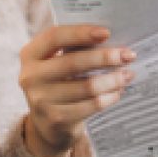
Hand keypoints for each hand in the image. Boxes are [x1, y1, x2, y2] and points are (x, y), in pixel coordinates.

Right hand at [19, 24, 135, 156]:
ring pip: (87, 86)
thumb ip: (73, 48)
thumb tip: (109, 38)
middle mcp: (30, 77)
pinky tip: (118, 92)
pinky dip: (109, 97)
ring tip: (128, 74)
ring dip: (112, 79)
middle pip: (73, 62)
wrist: (47, 124)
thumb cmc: (58, 82)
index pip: (54, 37)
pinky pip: (91, 105)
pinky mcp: (56, 119)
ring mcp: (41, 100)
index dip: (80, 33)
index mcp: (30, 55)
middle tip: (128, 55)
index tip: (106, 33)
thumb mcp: (55, 63)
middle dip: (105, 57)